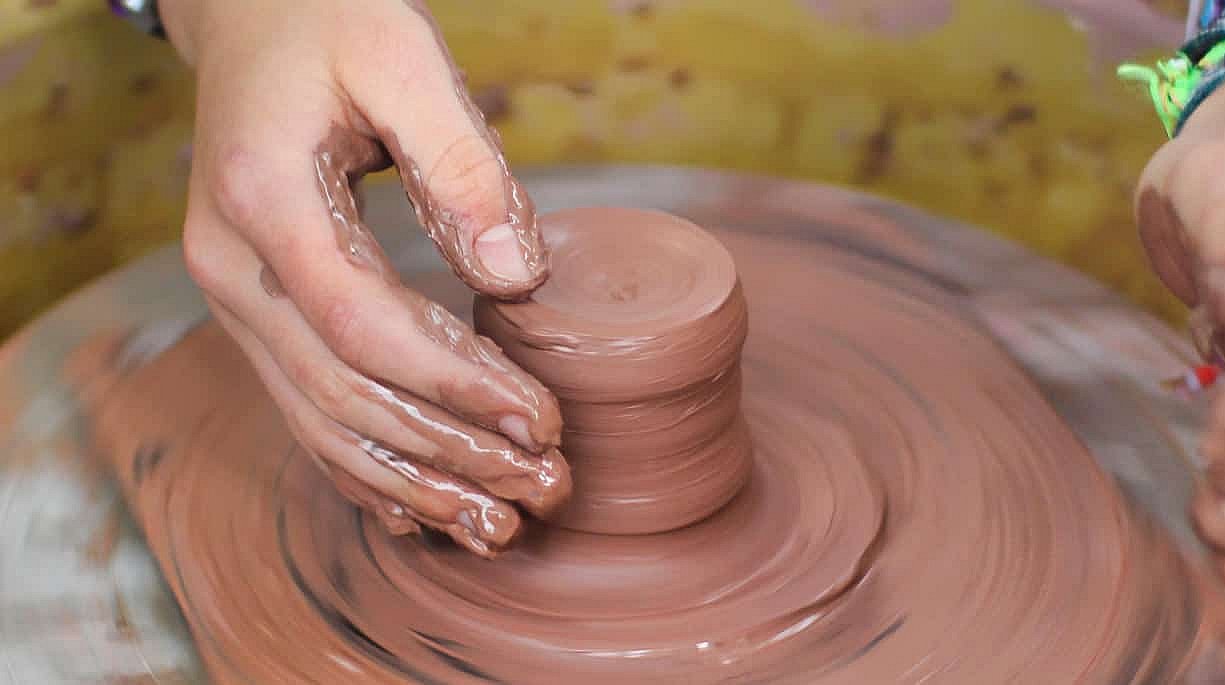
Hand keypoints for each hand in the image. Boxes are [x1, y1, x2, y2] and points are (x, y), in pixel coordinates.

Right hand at [163, 0, 569, 556]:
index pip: (365, 326)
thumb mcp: (403, 59)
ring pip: (320, 420)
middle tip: (543, 487)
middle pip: (344, 393)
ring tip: (499, 523)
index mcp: (263, 202)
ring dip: (413, 481)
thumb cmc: (332, 24)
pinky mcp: (258, 312)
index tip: (542, 422)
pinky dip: (368, 467)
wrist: (254, 17)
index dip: (458, 386)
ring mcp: (235, 298)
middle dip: (450, 451)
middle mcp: (232, 268)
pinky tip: (426, 511)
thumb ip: (462, 165)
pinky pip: (307, 409)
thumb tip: (518, 280)